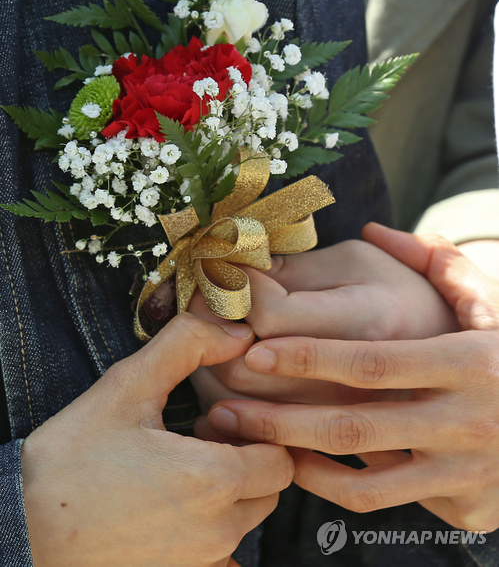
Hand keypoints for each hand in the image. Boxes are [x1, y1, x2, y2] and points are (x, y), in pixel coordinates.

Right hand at [22, 314, 293, 566]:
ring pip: (246, 521)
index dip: (254, 433)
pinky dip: (212, 531)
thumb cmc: (71, 462)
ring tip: (182, 472)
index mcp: (213, 480)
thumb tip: (237, 333)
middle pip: (269, 490)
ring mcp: (199, 562)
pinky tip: (175, 510)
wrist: (24, 528)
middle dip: (247, 461)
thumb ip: (187, 345)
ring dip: (229, 495)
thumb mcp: (126, 386)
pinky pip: (223, 559)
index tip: (217, 423)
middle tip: (201, 443)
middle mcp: (216, 531)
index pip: (280, 457)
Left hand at [208, 227, 498, 530]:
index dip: (310, 357)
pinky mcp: (462, 503)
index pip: (374, 361)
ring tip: (249, 441)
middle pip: (355, 424)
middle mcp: (467, 420)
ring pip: (363, 475)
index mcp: (469, 362)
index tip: (257, 350)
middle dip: (281, 418)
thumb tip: (377, 229)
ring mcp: (464, 469)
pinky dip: (332, 484)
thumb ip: (439, 262)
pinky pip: (380, 501)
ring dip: (297, 459)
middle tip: (226, 410)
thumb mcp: (492, 303)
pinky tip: (299, 462)